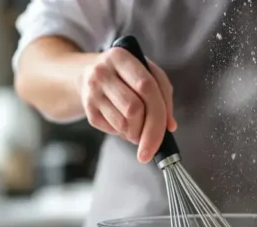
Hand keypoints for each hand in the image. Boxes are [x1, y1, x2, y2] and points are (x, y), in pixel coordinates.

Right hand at [78, 48, 176, 162]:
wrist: (85, 74)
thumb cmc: (124, 74)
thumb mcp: (146, 72)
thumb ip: (163, 93)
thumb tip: (170, 125)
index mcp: (121, 57)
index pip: (146, 87)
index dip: (159, 113)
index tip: (168, 133)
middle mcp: (102, 72)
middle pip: (134, 108)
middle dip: (148, 130)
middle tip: (154, 139)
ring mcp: (92, 92)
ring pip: (123, 123)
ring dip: (136, 133)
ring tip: (139, 128)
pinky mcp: (88, 111)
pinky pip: (112, 130)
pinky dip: (124, 133)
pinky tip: (125, 124)